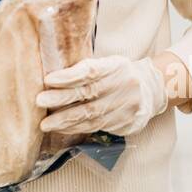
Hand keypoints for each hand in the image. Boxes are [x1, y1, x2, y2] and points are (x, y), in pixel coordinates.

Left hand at [36, 56, 168, 136]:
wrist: (151, 89)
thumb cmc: (119, 74)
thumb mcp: (108, 63)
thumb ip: (87, 69)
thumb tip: (53, 78)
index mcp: (116, 66)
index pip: (91, 71)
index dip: (69, 76)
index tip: (48, 80)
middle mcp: (122, 85)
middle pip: (89, 94)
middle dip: (62, 99)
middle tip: (40, 101)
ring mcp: (125, 106)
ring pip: (91, 115)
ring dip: (65, 120)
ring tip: (46, 123)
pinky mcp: (125, 123)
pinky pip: (96, 127)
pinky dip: (76, 128)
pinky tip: (61, 128)